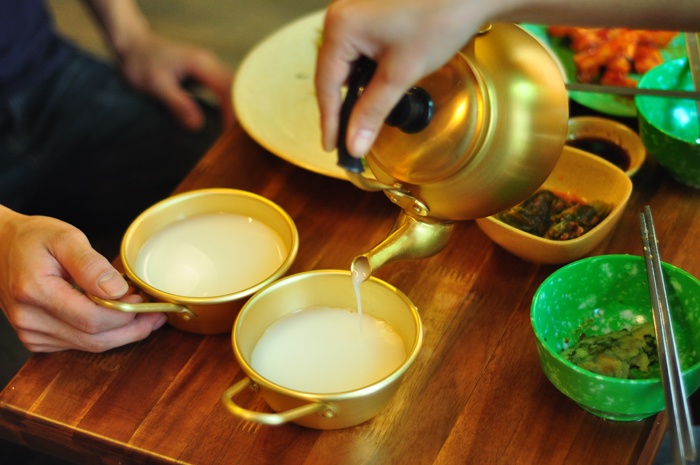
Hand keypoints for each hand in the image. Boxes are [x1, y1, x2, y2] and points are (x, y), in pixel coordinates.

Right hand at [0, 207, 166, 351]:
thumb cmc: (32, 239)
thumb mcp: (65, 238)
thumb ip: (91, 264)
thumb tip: (118, 290)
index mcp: (35, 292)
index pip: (92, 319)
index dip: (126, 315)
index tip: (145, 301)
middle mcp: (30, 319)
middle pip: (94, 340)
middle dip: (132, 329)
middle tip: (157, 314)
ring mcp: (31, 333)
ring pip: (88, 346)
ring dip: (121, 333)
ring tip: (143, 314)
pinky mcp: (36, 338)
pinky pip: (78, 344)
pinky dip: (102, 334)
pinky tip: (116, 318)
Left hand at [118, 30, 234, 130]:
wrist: (133, 45)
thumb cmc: (141, 63)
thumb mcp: (156, 85)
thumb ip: (178, 104)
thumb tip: (198, 125)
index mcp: (201, 63)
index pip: (228, 89)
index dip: (233, 112)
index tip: (228, 133)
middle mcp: (209, 62)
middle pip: (235, 88)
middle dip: (239, 111)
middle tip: (238, 137)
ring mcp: (208, 66)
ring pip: (231, 88)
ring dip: (235, 108)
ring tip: (233, 131)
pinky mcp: (204, 73)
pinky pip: (223, 88)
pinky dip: (227, 103)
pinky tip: (226, 117)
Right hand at [315, 0, 483, 157]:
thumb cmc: (439, 19)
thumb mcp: (400, 74)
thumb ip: (373, 112)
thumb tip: (355, 143)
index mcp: (340, 27)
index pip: (327, 84)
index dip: (331, 121)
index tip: (332, 147)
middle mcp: (340, 17)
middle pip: (333, 75)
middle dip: (343, 108)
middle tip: (349, 139)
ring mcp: (355, 14)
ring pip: (346, 66)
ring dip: (356, 91)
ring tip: (362, 120)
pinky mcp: (369, 16)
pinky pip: (358, 53)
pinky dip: (366, 75)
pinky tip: (376, 91)